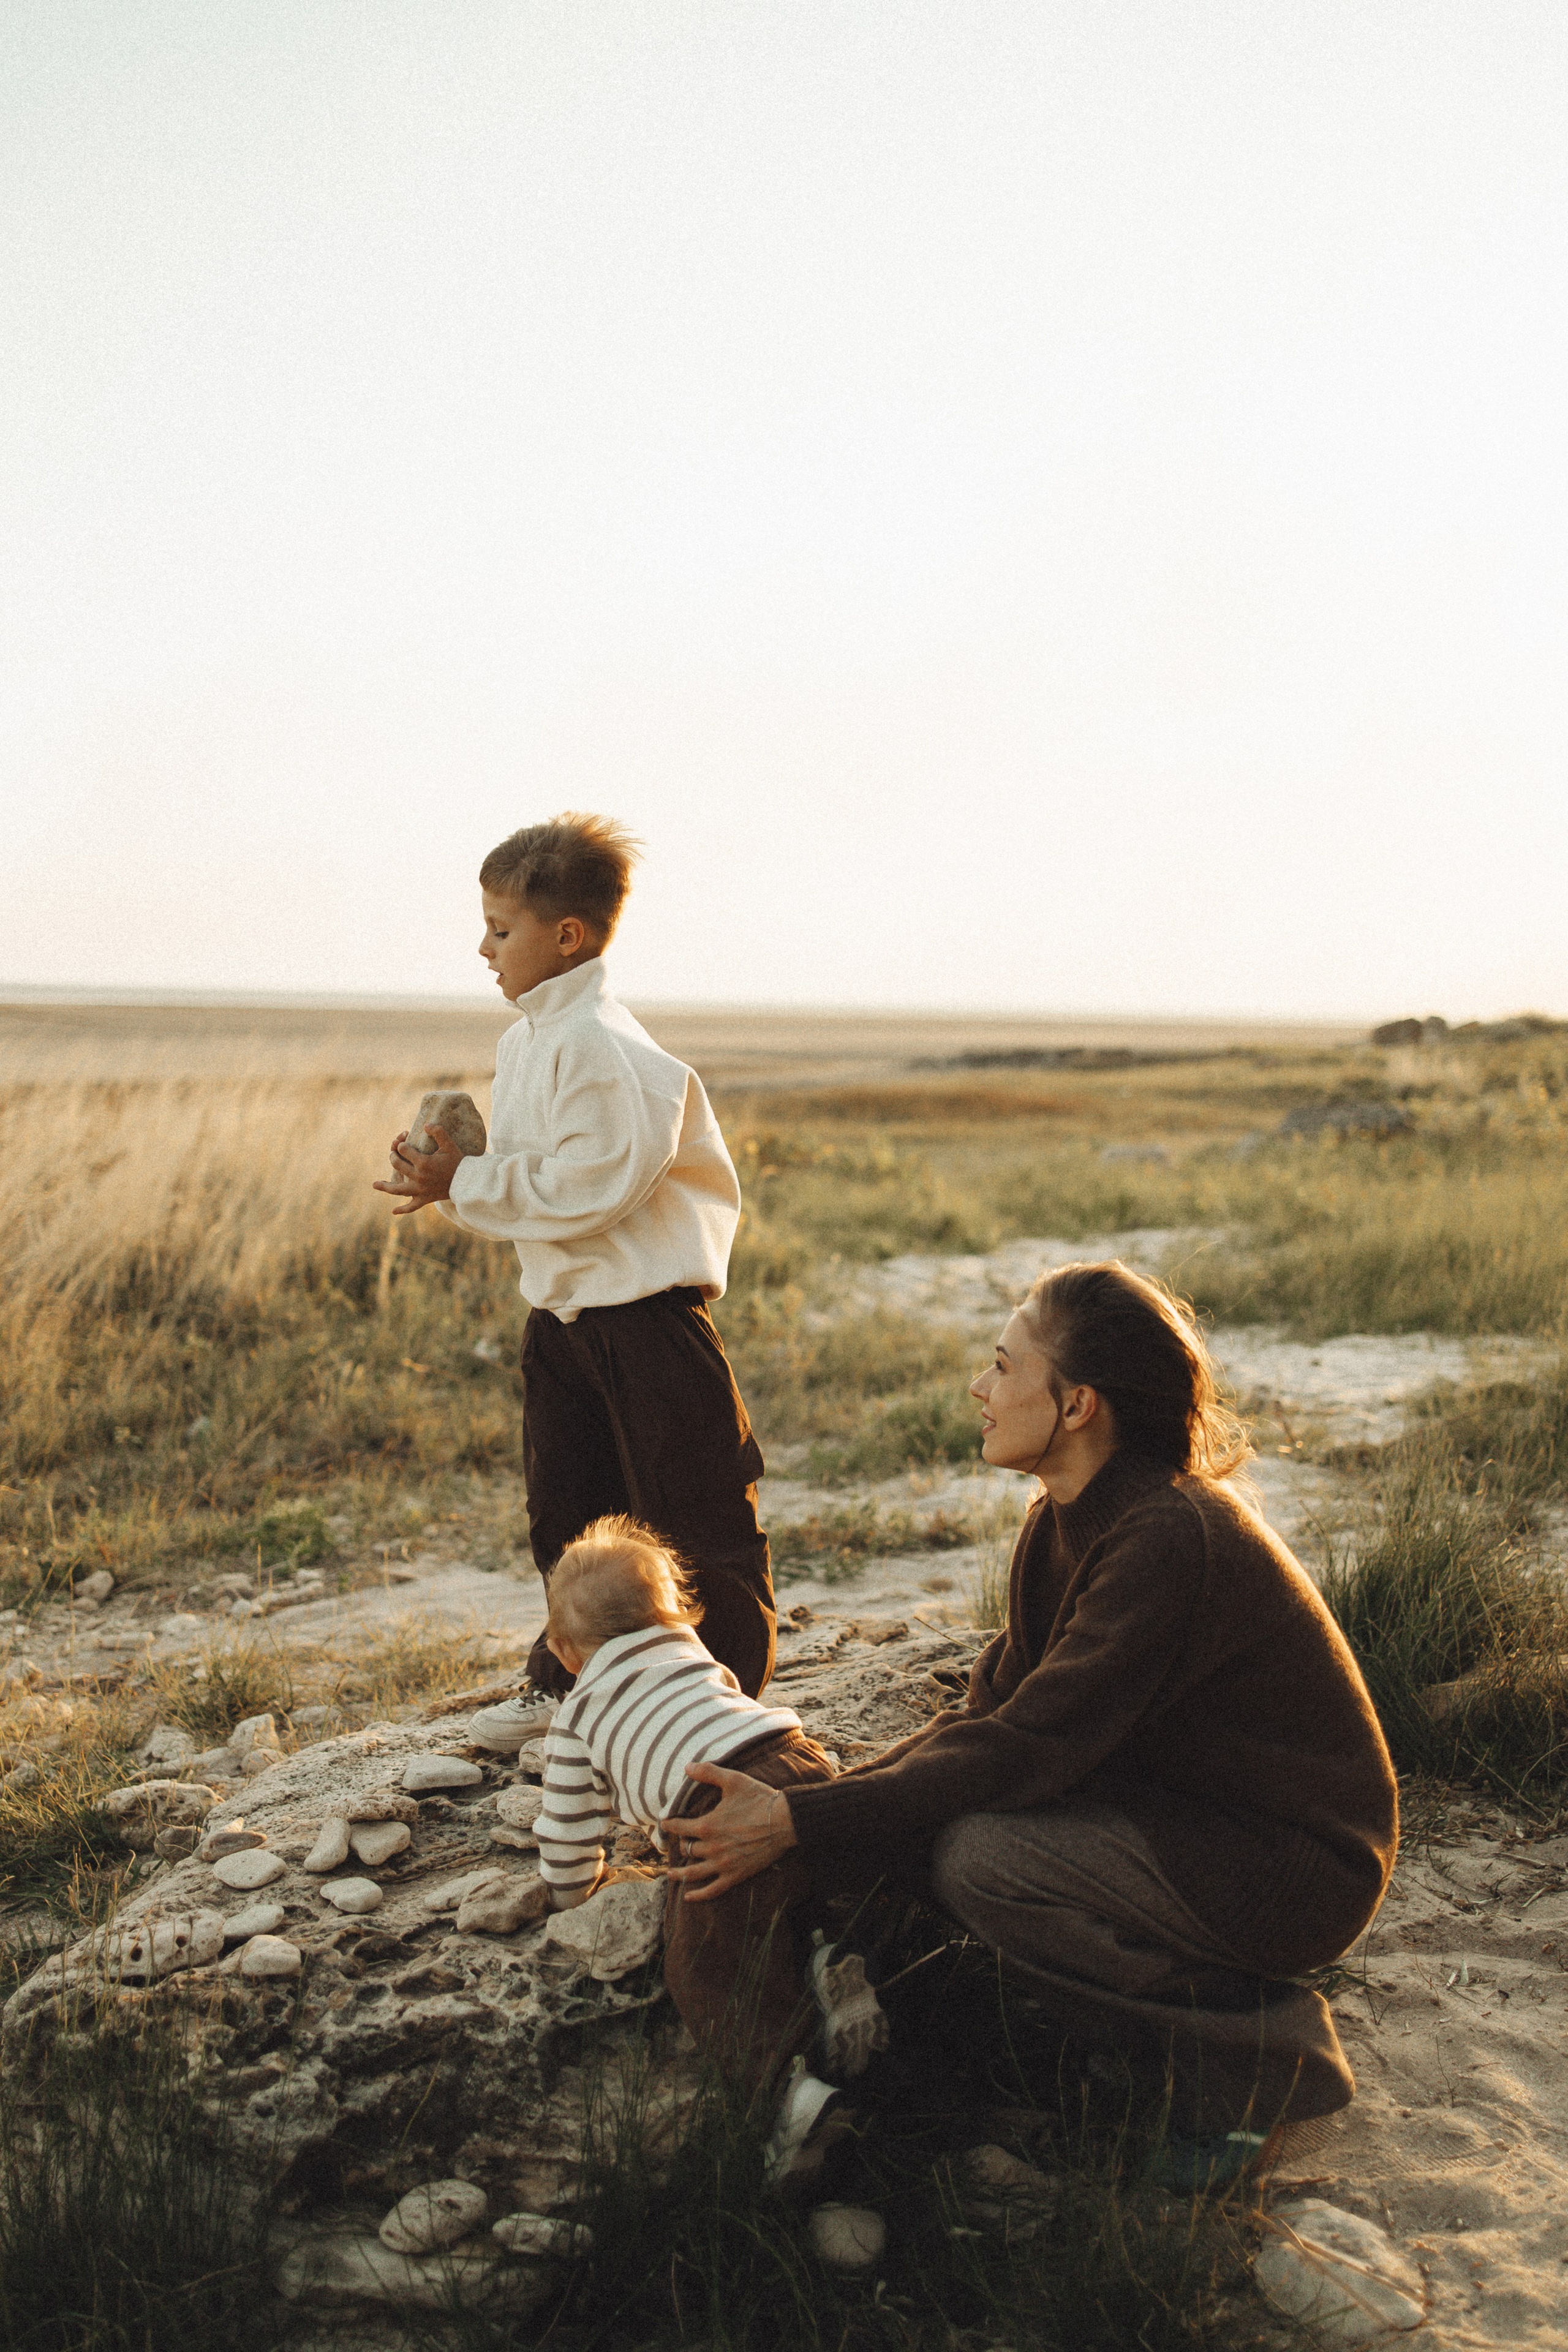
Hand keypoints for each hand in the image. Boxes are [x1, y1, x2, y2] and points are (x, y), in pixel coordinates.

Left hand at [372, 1125, 462, 1216]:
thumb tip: (426, 1125)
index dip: (402, 1144)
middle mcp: (419, 1177)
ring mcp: (420, 1190)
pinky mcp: (424, 1199)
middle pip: (398, 1165)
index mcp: (424, 1162)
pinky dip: (402, 1210)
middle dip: (393, 1157)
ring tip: (374, 1184)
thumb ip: (439, 1132)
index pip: (404, 1150)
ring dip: (385, 1186)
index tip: (403, 1143)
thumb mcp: (449, 1145)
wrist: (467, 1182)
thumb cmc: (458, 1162)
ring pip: (398, 1189)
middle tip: (394, 1154)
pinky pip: (411, 1207)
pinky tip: (393, 1212)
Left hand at [661, 1763, 796, 1901]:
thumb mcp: (733, 1780)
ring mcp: (723, 1864)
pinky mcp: (736, 1875)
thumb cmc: (759, 1798)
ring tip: (670, 1875)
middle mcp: (712, 1847)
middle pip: (687, 1849)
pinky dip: (698, 1895)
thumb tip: (687, 1766)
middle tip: (680, 1843)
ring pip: (694, 1873)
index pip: (679, 1827)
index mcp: (708, 1825)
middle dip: (681, 1845)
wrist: (784, 1820)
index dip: (670, 1824)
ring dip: (679, 1874)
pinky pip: (713, 1890)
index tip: (665, 1823)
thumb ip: (708, 1772)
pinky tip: (688, 1897)